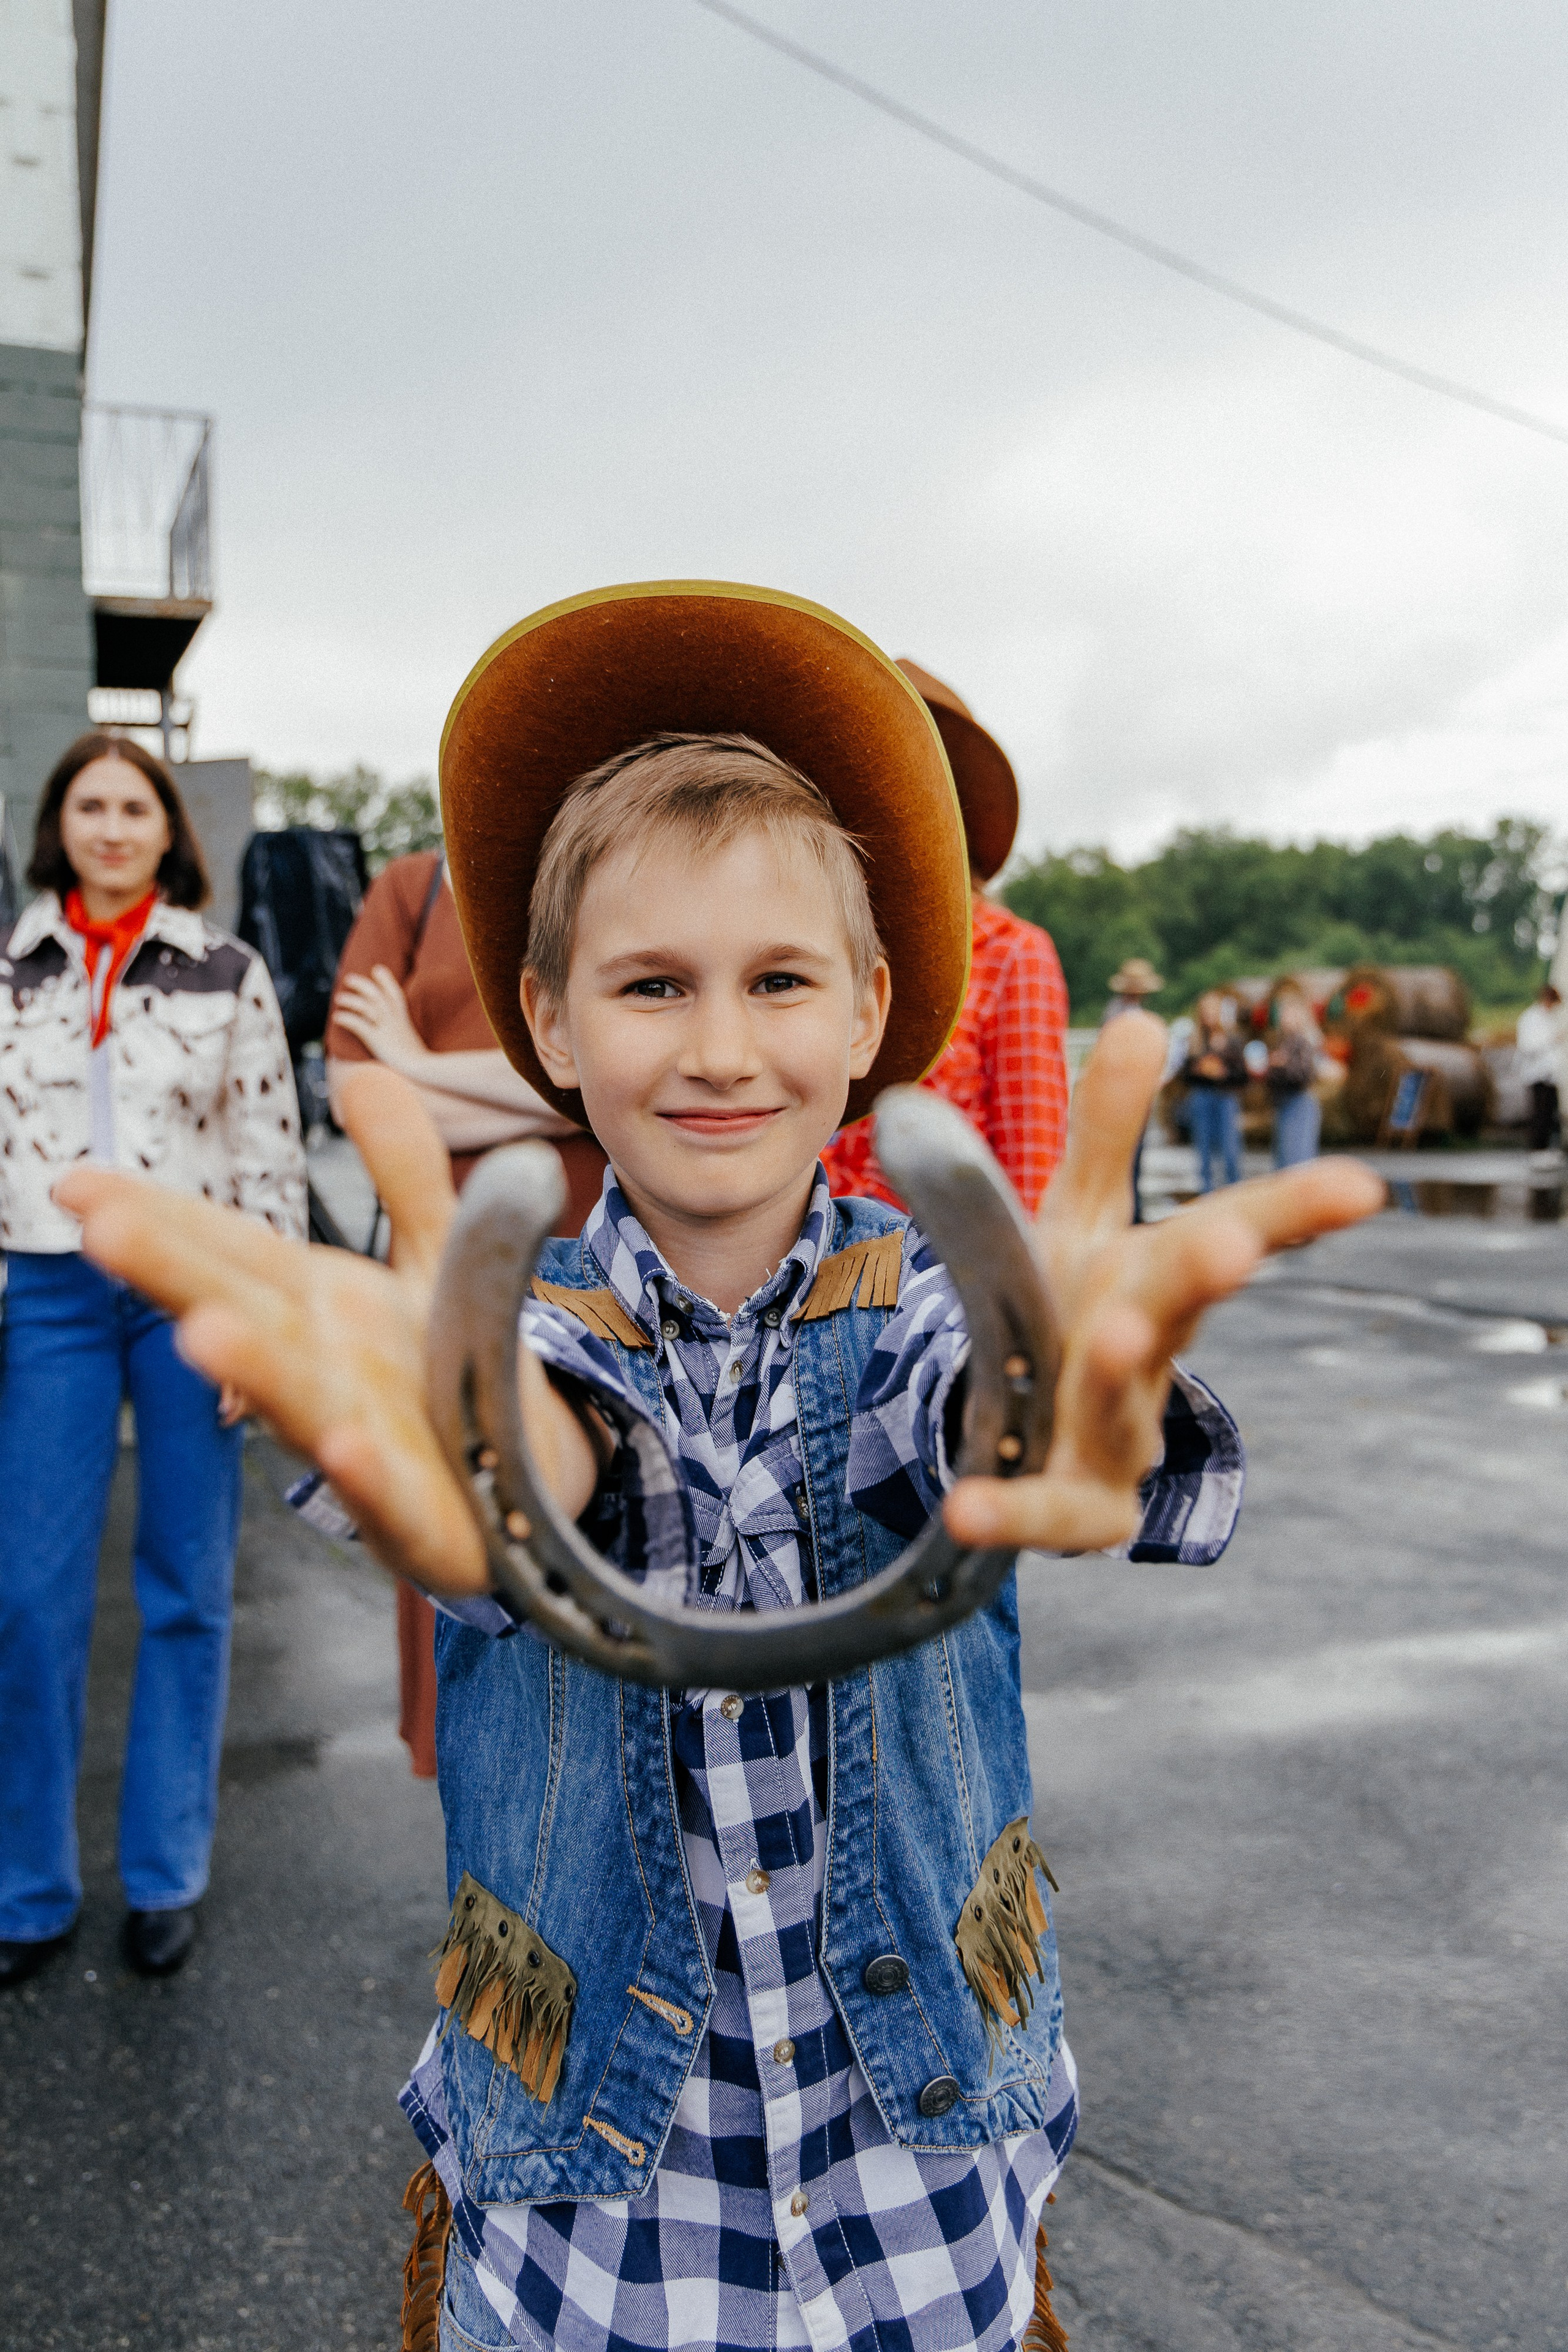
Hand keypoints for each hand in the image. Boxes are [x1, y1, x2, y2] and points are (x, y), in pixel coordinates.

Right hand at [53, 1067, 598, 1595]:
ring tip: (202, 1333)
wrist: (528, 1476)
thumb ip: (403, 1169)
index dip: (158, 1215)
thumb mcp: (437, 1251)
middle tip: (102, 1229)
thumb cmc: (451, 1365)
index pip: (229, 1249)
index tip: (76, 1184)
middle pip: (244, 1311)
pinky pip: (388, 1492)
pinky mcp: (417, 1514)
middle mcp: (322, 1371)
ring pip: (299, 1401)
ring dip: (254, 1369)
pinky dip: (364, 1473)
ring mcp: (362, 1445)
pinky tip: (345, 1447)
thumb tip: (365, 1073)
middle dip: (177, 1275)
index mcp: (316, 1304)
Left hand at [332, 966, 431, 1078]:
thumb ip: (404, 1038)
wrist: (424, 1072)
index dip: (386, 981)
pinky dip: (347, 1019)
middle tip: (349, 978)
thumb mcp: (414, 1046)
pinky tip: (337, 1017)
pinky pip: (359, 1025)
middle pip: (378, 995)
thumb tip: (398, 1039)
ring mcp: (387, 1030)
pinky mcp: (378, 1041)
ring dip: (352, 1000)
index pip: (395, 995)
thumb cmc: (421, 1065)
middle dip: (363, 985)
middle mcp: (396, 1022)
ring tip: (339, 998)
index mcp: (404, 1022)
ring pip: (368, 1006)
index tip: (377, 969)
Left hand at [943, 1011, 1383, 1555]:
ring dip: (1115, 1373)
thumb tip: (1143, 1017)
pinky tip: (967, 1506)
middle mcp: (1153, 1357)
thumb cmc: (1070, 1315)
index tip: (1364, 1188)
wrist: (1033, 1434)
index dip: (1296, 1211)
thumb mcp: (1079, 1219)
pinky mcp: (1076, 1509)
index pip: (1236, 1231)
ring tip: (1112, 1333)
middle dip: (1205, 1272)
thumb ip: (1105, 1131)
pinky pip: (1047, 1516)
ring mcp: (1119, 1438)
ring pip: (1122, 1408)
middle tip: (1234, 1241)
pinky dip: (1011, 1512)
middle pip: (1182, 1308)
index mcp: (1162, 1281)